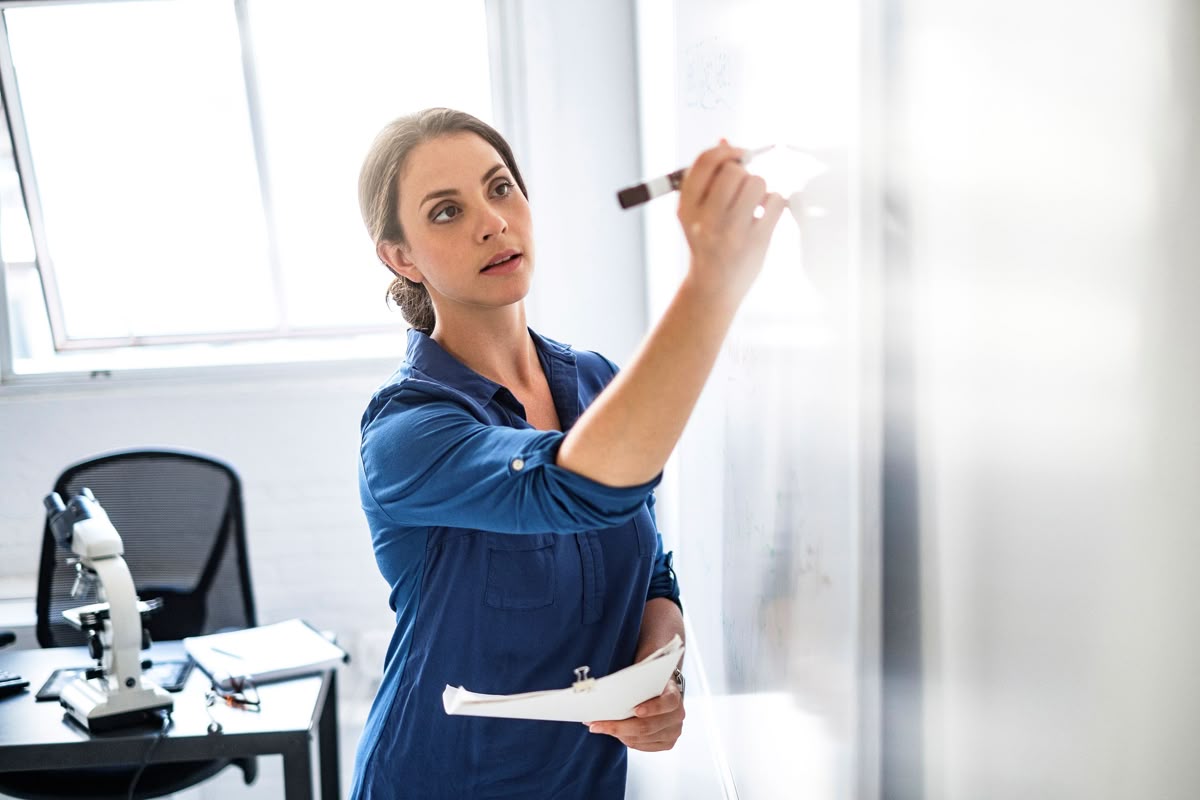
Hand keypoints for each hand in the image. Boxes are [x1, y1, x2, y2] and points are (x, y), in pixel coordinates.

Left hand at [585, 678, 684, 751]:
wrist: (664, 692)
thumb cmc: (650, 684)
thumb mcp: (646, 679)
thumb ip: (634, 685)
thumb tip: (604, 692)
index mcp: (674, 695)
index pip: (667, 702)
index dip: (652, 708)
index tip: (635, 710)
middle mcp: (677, 715)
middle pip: (647, 726)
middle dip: (618, 726)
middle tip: (596, 724)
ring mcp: (674, 731)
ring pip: (641, 738)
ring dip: (617, 734)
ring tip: (599, 727)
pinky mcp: (667, 743)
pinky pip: (642, 746)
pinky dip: (626, 740)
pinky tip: (614, 733)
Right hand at [677, 140, 786, 301]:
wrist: (713, 289)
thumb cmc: (707, 244)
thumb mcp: (696, 212)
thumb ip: (708, 178)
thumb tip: (725, 140)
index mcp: (686, 208)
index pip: (705, 162)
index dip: (726, 150)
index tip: (738, 154)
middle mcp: (706, 220)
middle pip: (734, 171)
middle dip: (744, 174)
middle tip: (744, 188)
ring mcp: (731, 233)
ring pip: (757, 183)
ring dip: (762, 189)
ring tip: (756, 205)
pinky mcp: (756, 242)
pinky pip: (777, 201)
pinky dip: (777, 203)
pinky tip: (767, 215)